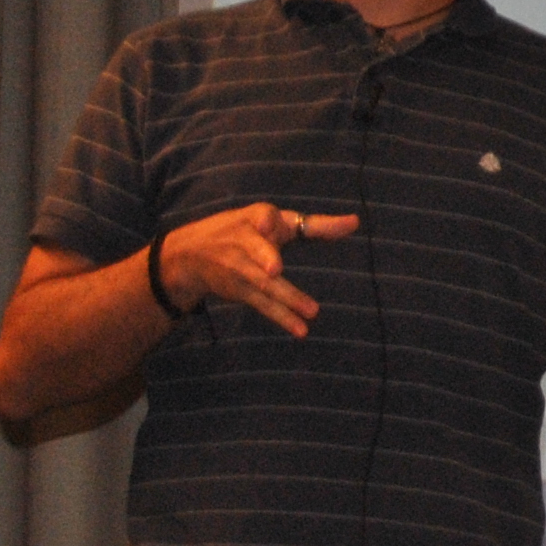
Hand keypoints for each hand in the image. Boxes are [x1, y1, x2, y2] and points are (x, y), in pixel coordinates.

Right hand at [154, 203, 358, 335]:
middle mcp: (244, 242)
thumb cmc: (248, 231)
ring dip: (286, 298)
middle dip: (265, 258)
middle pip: (257, 251)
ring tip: (312, 311)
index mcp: (254, 218)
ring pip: (263, 283)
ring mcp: (239, 269)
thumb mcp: (277, 222)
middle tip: (274, 270)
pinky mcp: (239, 291)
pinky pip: (262, 304)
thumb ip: (315, 225)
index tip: (267, 224)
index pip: (262, 215)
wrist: (190, 255)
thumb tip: (355, 222)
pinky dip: (282, 317)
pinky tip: (300, 329)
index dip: (265, 220)